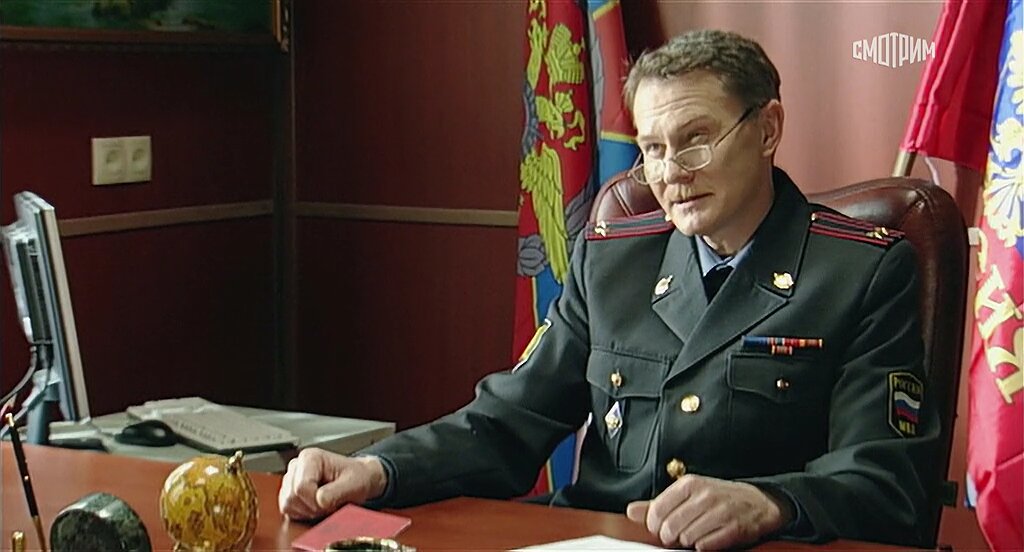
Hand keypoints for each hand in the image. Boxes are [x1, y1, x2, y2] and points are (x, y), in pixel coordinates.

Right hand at [278, 448, 387, 519]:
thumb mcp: (353, 484)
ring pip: (287, 505)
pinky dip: (302, 514)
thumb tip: (319, 501)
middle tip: (330, 504)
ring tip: (324, 504)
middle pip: (292, 497)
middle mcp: (297, 466)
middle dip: (312, 507)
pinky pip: (287, 510)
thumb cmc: (357, 478)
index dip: (315, 501)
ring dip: (307, 511)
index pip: (300, 487)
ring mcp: (291, 479)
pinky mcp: (289, 492)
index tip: (331, 502)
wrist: (359, 480)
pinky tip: (316, 507)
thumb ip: (336, 492)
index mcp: (310, 457)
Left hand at [625, 474, 791, 549]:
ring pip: (687, 538)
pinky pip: (706, 546)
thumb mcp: (686, 494)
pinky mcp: (734, 529)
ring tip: (696, 534)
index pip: (658, 510)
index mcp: (689, 484)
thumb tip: (631, 511)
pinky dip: (704, 546)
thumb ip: (657, 503)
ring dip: (688, 541)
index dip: (655, 524)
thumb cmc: (717, 498)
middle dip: (671, 536)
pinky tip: (709, 538)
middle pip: (670, 527)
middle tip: (678, 534)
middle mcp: (704, 495)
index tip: (660, 527)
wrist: (757, 502)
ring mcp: (720, 512)